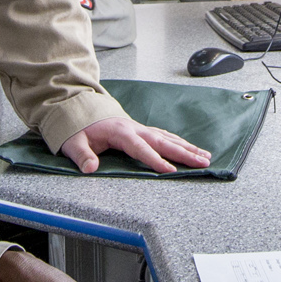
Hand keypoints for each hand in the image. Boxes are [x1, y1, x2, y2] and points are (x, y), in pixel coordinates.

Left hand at [59, 116, 210, 173]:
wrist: (81, 110)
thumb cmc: (78, 129)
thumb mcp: (73, 142)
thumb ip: (81, 155)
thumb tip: (90, 168)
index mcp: (120, 132)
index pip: (140, 148)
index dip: (154, 160)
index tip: (169, 171)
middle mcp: (135, 129)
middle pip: (163, 141)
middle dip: (184, 153)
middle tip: (203, 162)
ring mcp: (141, 128)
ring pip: (169, 138)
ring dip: (188, 148)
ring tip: (206, 157)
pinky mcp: (143, 131)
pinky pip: (166, 136)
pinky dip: (181, 143)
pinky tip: (192, 149)